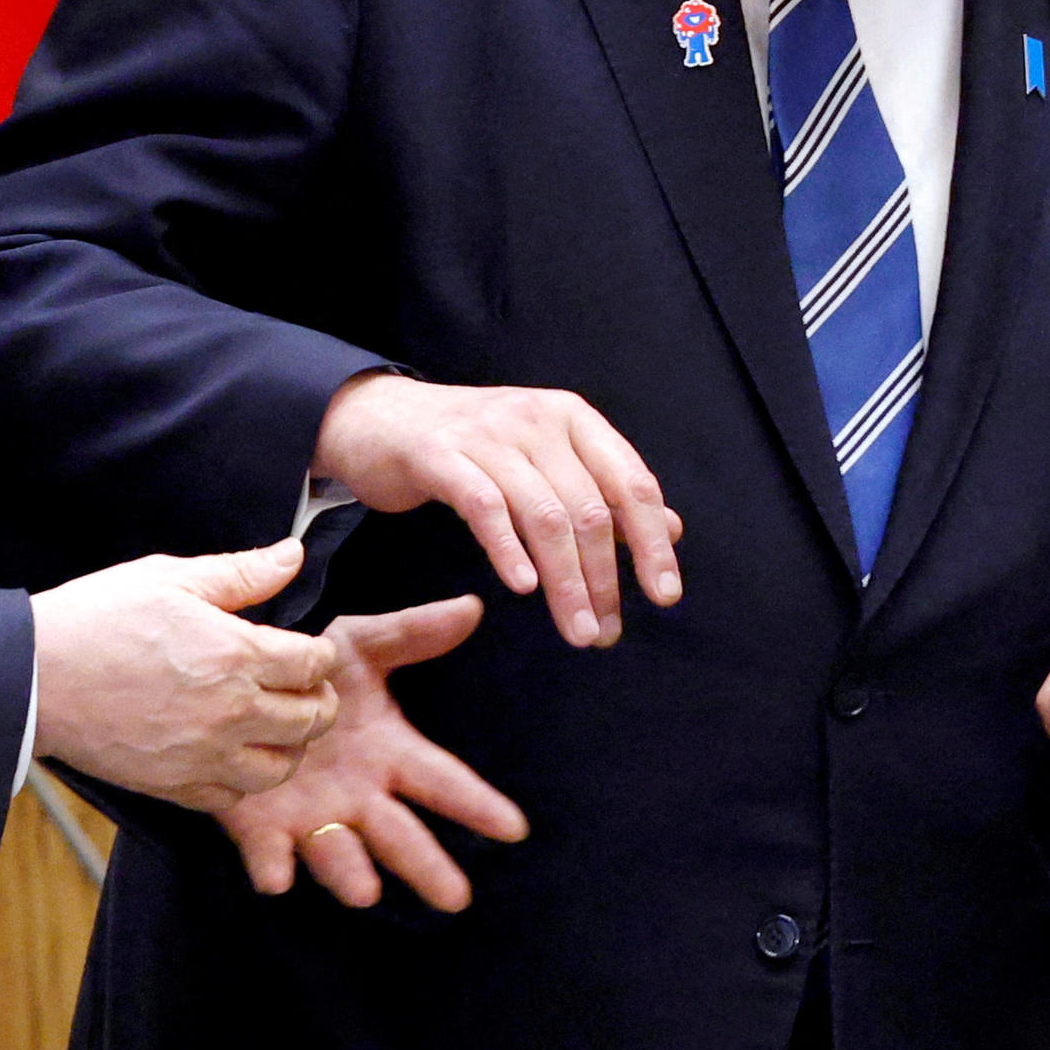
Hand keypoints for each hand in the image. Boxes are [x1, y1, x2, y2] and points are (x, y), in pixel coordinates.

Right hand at [26, 541, 340, 814]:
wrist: (31, 677)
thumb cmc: (95, 620)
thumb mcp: (169, 578)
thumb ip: (240, 573)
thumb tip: (292, 555)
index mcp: (237, 655)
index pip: (315, 664)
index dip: (321, 655)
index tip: (310, 651)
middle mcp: (231, 711)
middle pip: (311, 720)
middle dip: (318, 701)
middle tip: (305, 689)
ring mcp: (203, 754)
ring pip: (280, 767)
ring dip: (289, 746)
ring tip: (276, 725)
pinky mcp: (173, 785)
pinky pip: (231, 797)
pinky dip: (242, 781)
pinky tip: (232, 755)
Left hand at [224, 593, 522, 910]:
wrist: (236, 684)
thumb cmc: (310, 671)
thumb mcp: (360, 644)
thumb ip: (411, 632)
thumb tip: (472, 607)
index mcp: (388, 754)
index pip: (442, 781)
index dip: (477, 804)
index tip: (514, 828)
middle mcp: (357, 795)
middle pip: (400, 835)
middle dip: (426, 865)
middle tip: (456, 898)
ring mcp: (310, 815)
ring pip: (337, 852)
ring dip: (350, 872)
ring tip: (365, 892)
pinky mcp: (259, 826)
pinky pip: (267, 854)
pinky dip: (273, 867)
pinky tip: (278, 879)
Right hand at [314, 373, 681, 647]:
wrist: (377, 417)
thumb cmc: (471, 447)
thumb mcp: (544, 459)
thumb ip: (603, 491)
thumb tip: (671, 530)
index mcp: (574, 419)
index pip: (632, 483)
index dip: (653, 542)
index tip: (665, 596)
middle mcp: (538, 420)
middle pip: (590, 509)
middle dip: (604, 579)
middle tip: (605, 633)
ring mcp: (488, 434)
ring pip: (544, 515)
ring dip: (566, 582)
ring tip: (576, 630)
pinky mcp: (439, 455)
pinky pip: (484, 506)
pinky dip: (508, 549)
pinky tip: (524, 587)